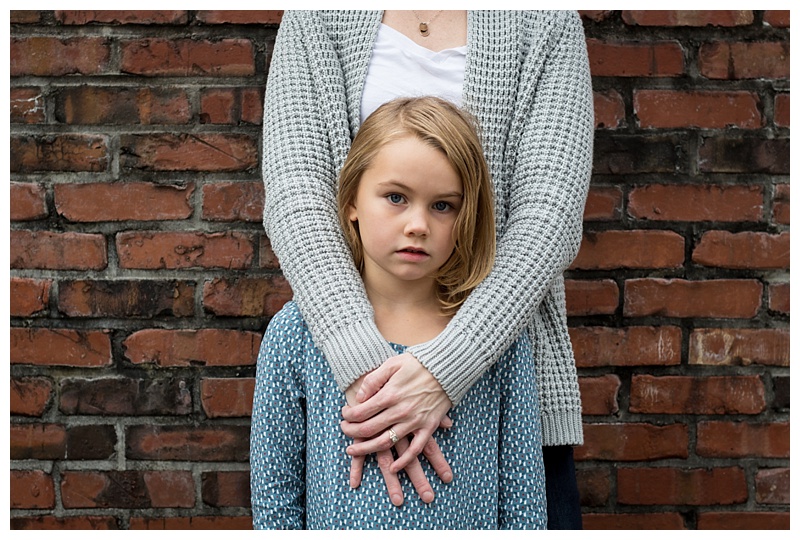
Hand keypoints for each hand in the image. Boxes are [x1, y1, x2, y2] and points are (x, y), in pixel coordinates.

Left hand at [344, 370, 452, 505]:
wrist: (446, 367)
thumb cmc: (417, 364)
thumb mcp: (392, 364)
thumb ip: (374, 380)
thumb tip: (359, 397)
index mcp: (389, 394)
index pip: (361, 412)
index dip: (348, 415)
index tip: (344, 414)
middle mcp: (400, 411)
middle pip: (368, 429)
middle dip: (350, 431)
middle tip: (343, 429)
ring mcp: (414, 421)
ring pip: (385, 442)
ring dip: (366, 450)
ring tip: (352, 450)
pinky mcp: (427, 427)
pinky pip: (415, 450)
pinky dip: (403, 462)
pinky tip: (393, 468)